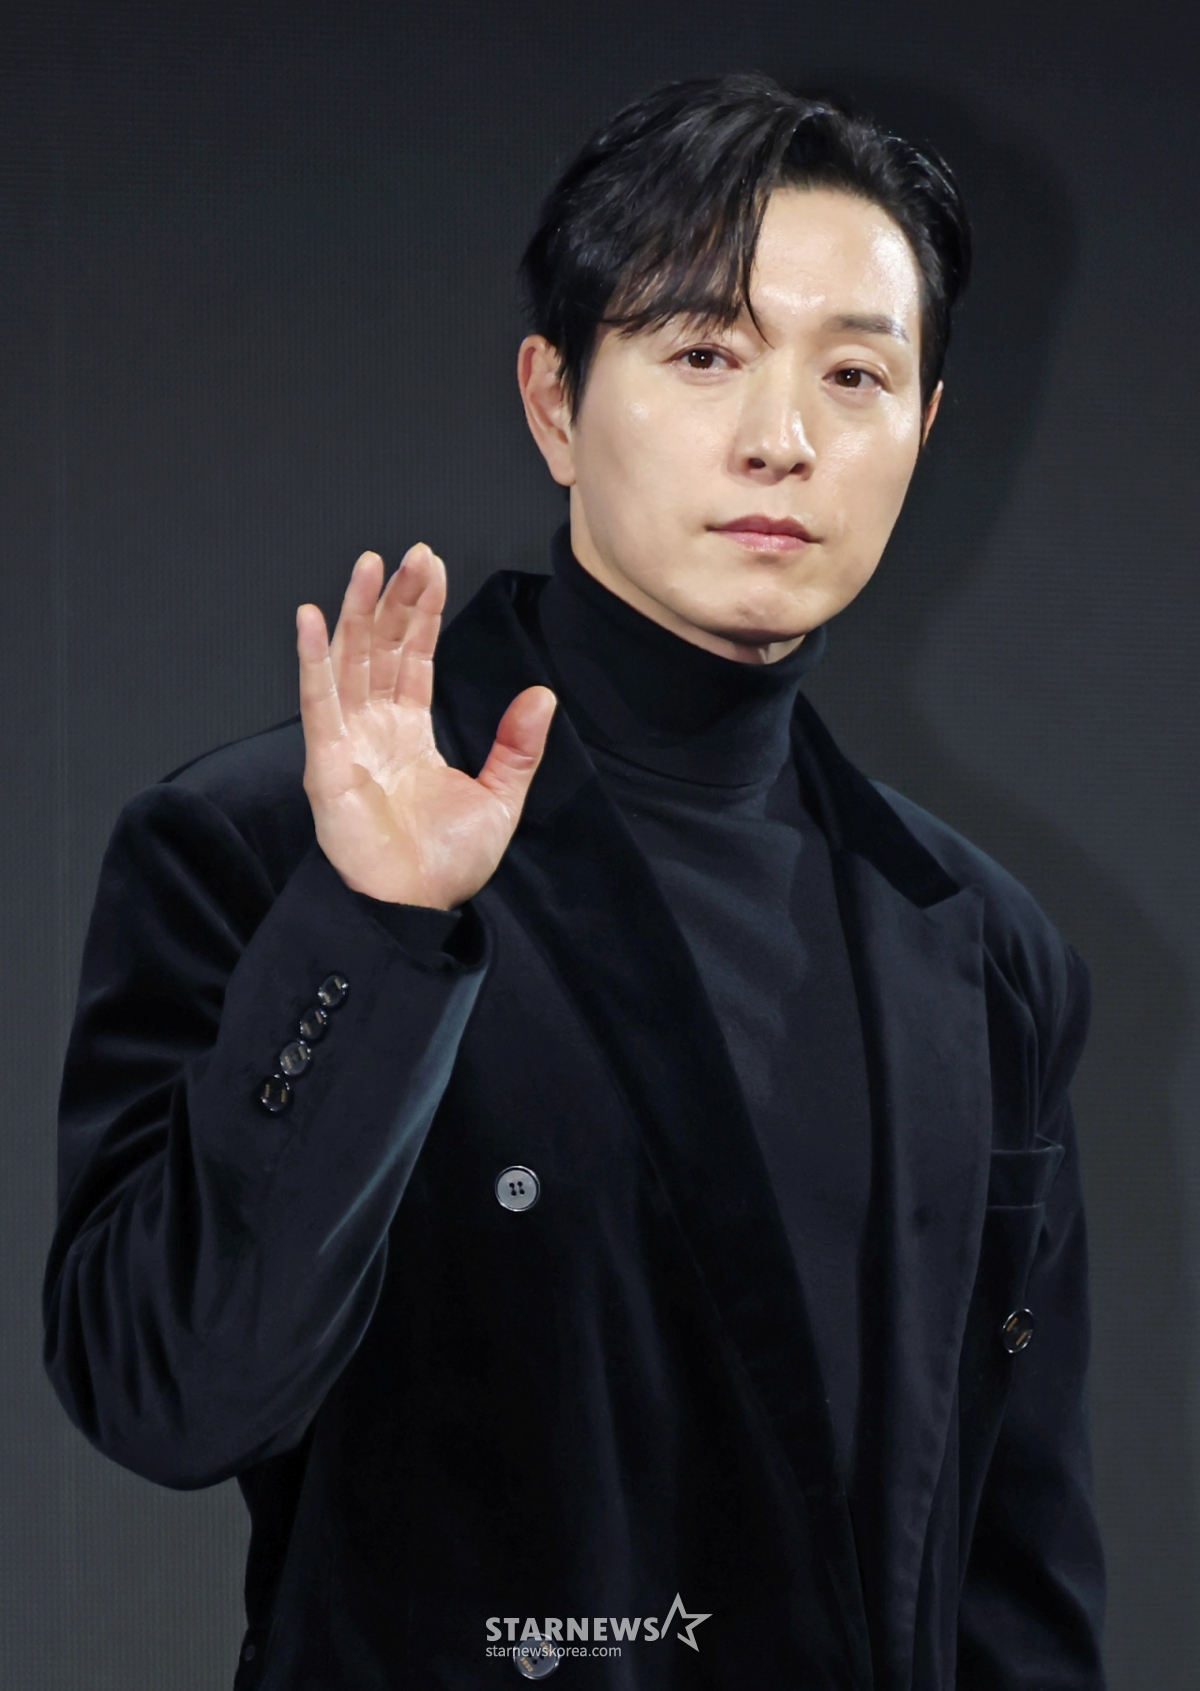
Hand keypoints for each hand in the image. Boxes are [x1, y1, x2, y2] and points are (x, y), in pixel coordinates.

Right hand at [297, 544, 555, 908]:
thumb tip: (542, 694)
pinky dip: (312, 659)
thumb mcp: (500, 797)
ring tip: (367, 564)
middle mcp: (374, 727)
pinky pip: (318, 701)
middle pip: (380, 646)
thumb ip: (518, 746)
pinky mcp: (326, 761)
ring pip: (348, 660)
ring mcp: (346, 740)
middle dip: (393, 598)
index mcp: (409, 731)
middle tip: (410, 553)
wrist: (416, 908)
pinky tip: (312, 618)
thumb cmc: (446, 864)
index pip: (412, 656)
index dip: (421, 610)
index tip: (432, 566)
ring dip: (355, 611)